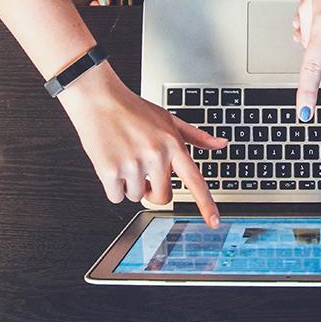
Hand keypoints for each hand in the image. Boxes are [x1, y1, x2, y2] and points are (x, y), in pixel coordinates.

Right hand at [58, 62, 225, 227]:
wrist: (99, 99)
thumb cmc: (133, 109)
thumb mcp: (169, 119)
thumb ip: (196, 136)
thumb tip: (221, 144)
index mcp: (172, 144)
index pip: (194, 180)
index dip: (206, 204)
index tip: (215, 222)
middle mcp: (156, 155)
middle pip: (162, 196)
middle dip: (152, 190)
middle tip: (143, 171)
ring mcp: (133, 164)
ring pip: (136, 196)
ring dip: (129, 185)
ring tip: (125, 158)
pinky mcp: (110, 170)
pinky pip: (116, 197)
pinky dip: (112, 186)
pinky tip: (111, 163)